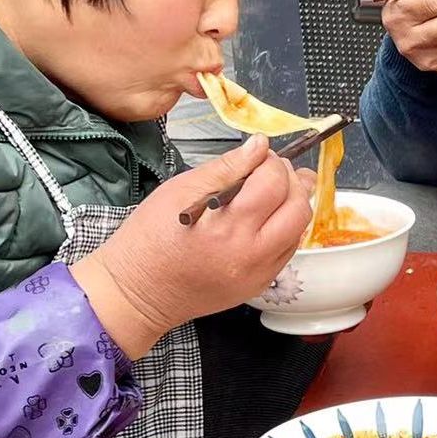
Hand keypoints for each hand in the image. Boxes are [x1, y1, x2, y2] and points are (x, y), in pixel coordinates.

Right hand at [72, 136, 314, 357]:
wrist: (137, 291)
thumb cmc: (149, 239)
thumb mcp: (180, 190)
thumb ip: (226, 167)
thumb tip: (259, 146)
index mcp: (227, 226)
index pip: (273, 183)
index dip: (270, 161)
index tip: (259, 154)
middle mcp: (249, 254)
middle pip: (297, 208)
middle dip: (291, 180)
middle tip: (271, 170)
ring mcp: (258, 274)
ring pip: (299, 231)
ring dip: (293, 204)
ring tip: (272, 191)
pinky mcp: (258, 285)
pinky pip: (287, 251)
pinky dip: (285, 228)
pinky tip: (266, 218)